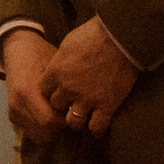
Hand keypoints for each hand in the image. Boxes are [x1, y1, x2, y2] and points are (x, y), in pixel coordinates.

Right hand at [0, 31, 65, 141]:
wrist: (19, 49)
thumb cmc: (42, 55)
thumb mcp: (56, 68)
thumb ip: (65, 89)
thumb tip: (83, 107)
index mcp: (27, 91)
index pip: (50, 121)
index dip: (66, 119)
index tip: (74, 109)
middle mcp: (18, 105)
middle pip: (45, 132)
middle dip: (60, 127)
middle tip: (69, 112)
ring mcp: (13, 111)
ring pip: (38, 136)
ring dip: (52, 129)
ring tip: (59, 113)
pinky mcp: (12, 116)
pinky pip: (31, 132)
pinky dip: (42, 127)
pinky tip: (50, 113)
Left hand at [47, 16, 138, 138]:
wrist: (120, 37)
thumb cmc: (94, 35)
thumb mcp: (67, 44)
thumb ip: (60, 62)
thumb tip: (57, 69)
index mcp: (56, 71)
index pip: (43, 90)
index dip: (51, 91)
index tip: (58, 90)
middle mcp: (68, 88)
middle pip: (56, 107)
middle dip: (63, 105)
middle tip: (71, 103)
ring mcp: (87, 99)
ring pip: (73, 122)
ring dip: (77, 120)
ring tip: (83, 116)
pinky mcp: (106, 105)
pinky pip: (96, 127)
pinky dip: (96, 129)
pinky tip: (98, 125)